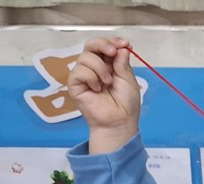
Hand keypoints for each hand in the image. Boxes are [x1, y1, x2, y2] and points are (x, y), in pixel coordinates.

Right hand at [67, 37, 141, 153]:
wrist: (119, 121)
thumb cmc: (125, 104)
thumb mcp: (128, 79)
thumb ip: (122, 63)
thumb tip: (121, 47)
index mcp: (109, 65)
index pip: (105, 46)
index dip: (113, 41)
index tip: (124, 44)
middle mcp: (95, 67)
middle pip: (91, 45)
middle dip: (102, 44)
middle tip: (112, 52)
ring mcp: (84, 76)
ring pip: (85, 57)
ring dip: (99, 68)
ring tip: (108, 82)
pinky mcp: (75, 85)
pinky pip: (78, 71)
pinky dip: (90, 77)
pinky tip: (96, 89)